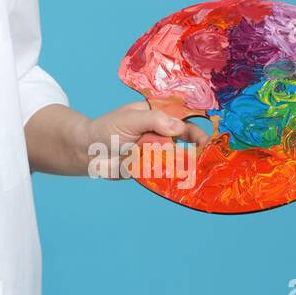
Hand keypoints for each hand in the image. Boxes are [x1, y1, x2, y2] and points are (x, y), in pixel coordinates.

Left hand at [83, 97, 210, 179]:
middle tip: (207, 156)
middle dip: (198, 147)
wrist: (88, 153)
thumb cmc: (106, 129)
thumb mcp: (129, 119)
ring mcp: (158, 151)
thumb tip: (179, 127)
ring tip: (199, 168)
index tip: (207, 139)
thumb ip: (153, 120)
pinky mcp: (153, 168)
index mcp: (157, 114)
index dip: (197, 126)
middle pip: (187, 139)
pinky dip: (176, 175)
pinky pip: (168, 173)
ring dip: (188, 163)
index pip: (183, 117)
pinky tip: (184, 179)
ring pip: (180, 157)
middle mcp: (161, 132)